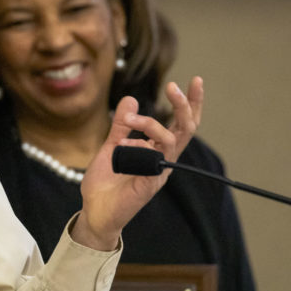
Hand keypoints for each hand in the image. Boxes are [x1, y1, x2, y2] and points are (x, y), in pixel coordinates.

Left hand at [72, 77, 204, 250]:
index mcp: (157, 150)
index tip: (196, 80)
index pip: (181, 123)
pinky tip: (120, 146)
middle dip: (185, 105)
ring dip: (150, 123)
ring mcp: (159, 172)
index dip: (191, 103)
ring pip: (171, 139)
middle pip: (187, 129)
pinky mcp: (151, 183)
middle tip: (173, 86)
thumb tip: (131, 98)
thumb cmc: (105, 183)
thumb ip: (123, 125)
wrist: (94, 211)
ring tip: (128, 120)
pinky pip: (154, 159)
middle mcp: (163, 159)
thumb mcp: (112, 146)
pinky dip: (137, 145)